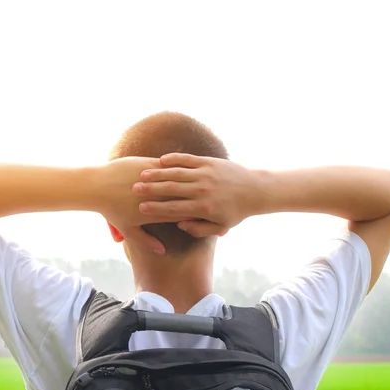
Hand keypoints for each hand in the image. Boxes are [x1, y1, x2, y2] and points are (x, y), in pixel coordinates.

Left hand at [97, 157, 198, 253]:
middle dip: (193, 197)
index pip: (180, 213)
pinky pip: (166, 166)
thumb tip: (162, 252)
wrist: (96, 187)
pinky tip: (184, 167)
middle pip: (181, 197)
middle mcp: (154, 196)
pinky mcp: (146, 164)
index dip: (192, 214)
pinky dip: (174, 168)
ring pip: (175, 179)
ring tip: (198, 180)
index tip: (201, 213)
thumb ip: (146, 242)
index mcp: (153, 213)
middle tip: (206, 196)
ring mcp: (151, 179)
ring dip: (186, 180)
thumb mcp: (128, 231)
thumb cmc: (111, 211)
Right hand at [132, 153, 264, 236]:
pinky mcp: (209, 162)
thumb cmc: (236, 212)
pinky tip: (160, 161)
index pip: (174, 209)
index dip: (156, 209)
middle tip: (134, 190)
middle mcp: (203, 190)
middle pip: (171, 190)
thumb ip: (198, 229)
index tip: (140, 208)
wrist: (256, 190)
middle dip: (151, 189)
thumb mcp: (219, 227)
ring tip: (142, 175)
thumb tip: (180, 225)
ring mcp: (205, 174)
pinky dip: (173, 160)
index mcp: (204, 208)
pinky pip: (187, 160)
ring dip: (158, 174)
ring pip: (177, 173)